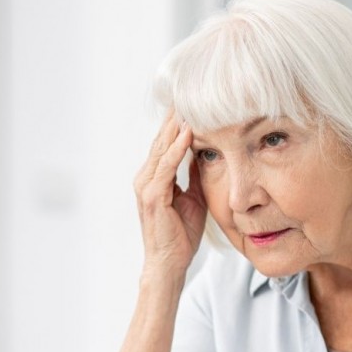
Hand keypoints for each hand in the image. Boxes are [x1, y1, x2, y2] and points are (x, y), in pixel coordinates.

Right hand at [133, 111, 206, 278]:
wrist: (169, 264)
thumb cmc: (180, 235)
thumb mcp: (193, 197)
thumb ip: (194, 175)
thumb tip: (205, 152)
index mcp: (154, 177)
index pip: (166, 141)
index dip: (178, 120)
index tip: (192, 98)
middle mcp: (146, 177)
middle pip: (161, 138)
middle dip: (176, 114)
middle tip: (189, 88)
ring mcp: (146, 186)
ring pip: (162, 147)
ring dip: (176, 124)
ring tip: (189, 101)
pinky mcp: (152, 196)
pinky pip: (165, 166)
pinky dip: (176, 147)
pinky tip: (188, 131)